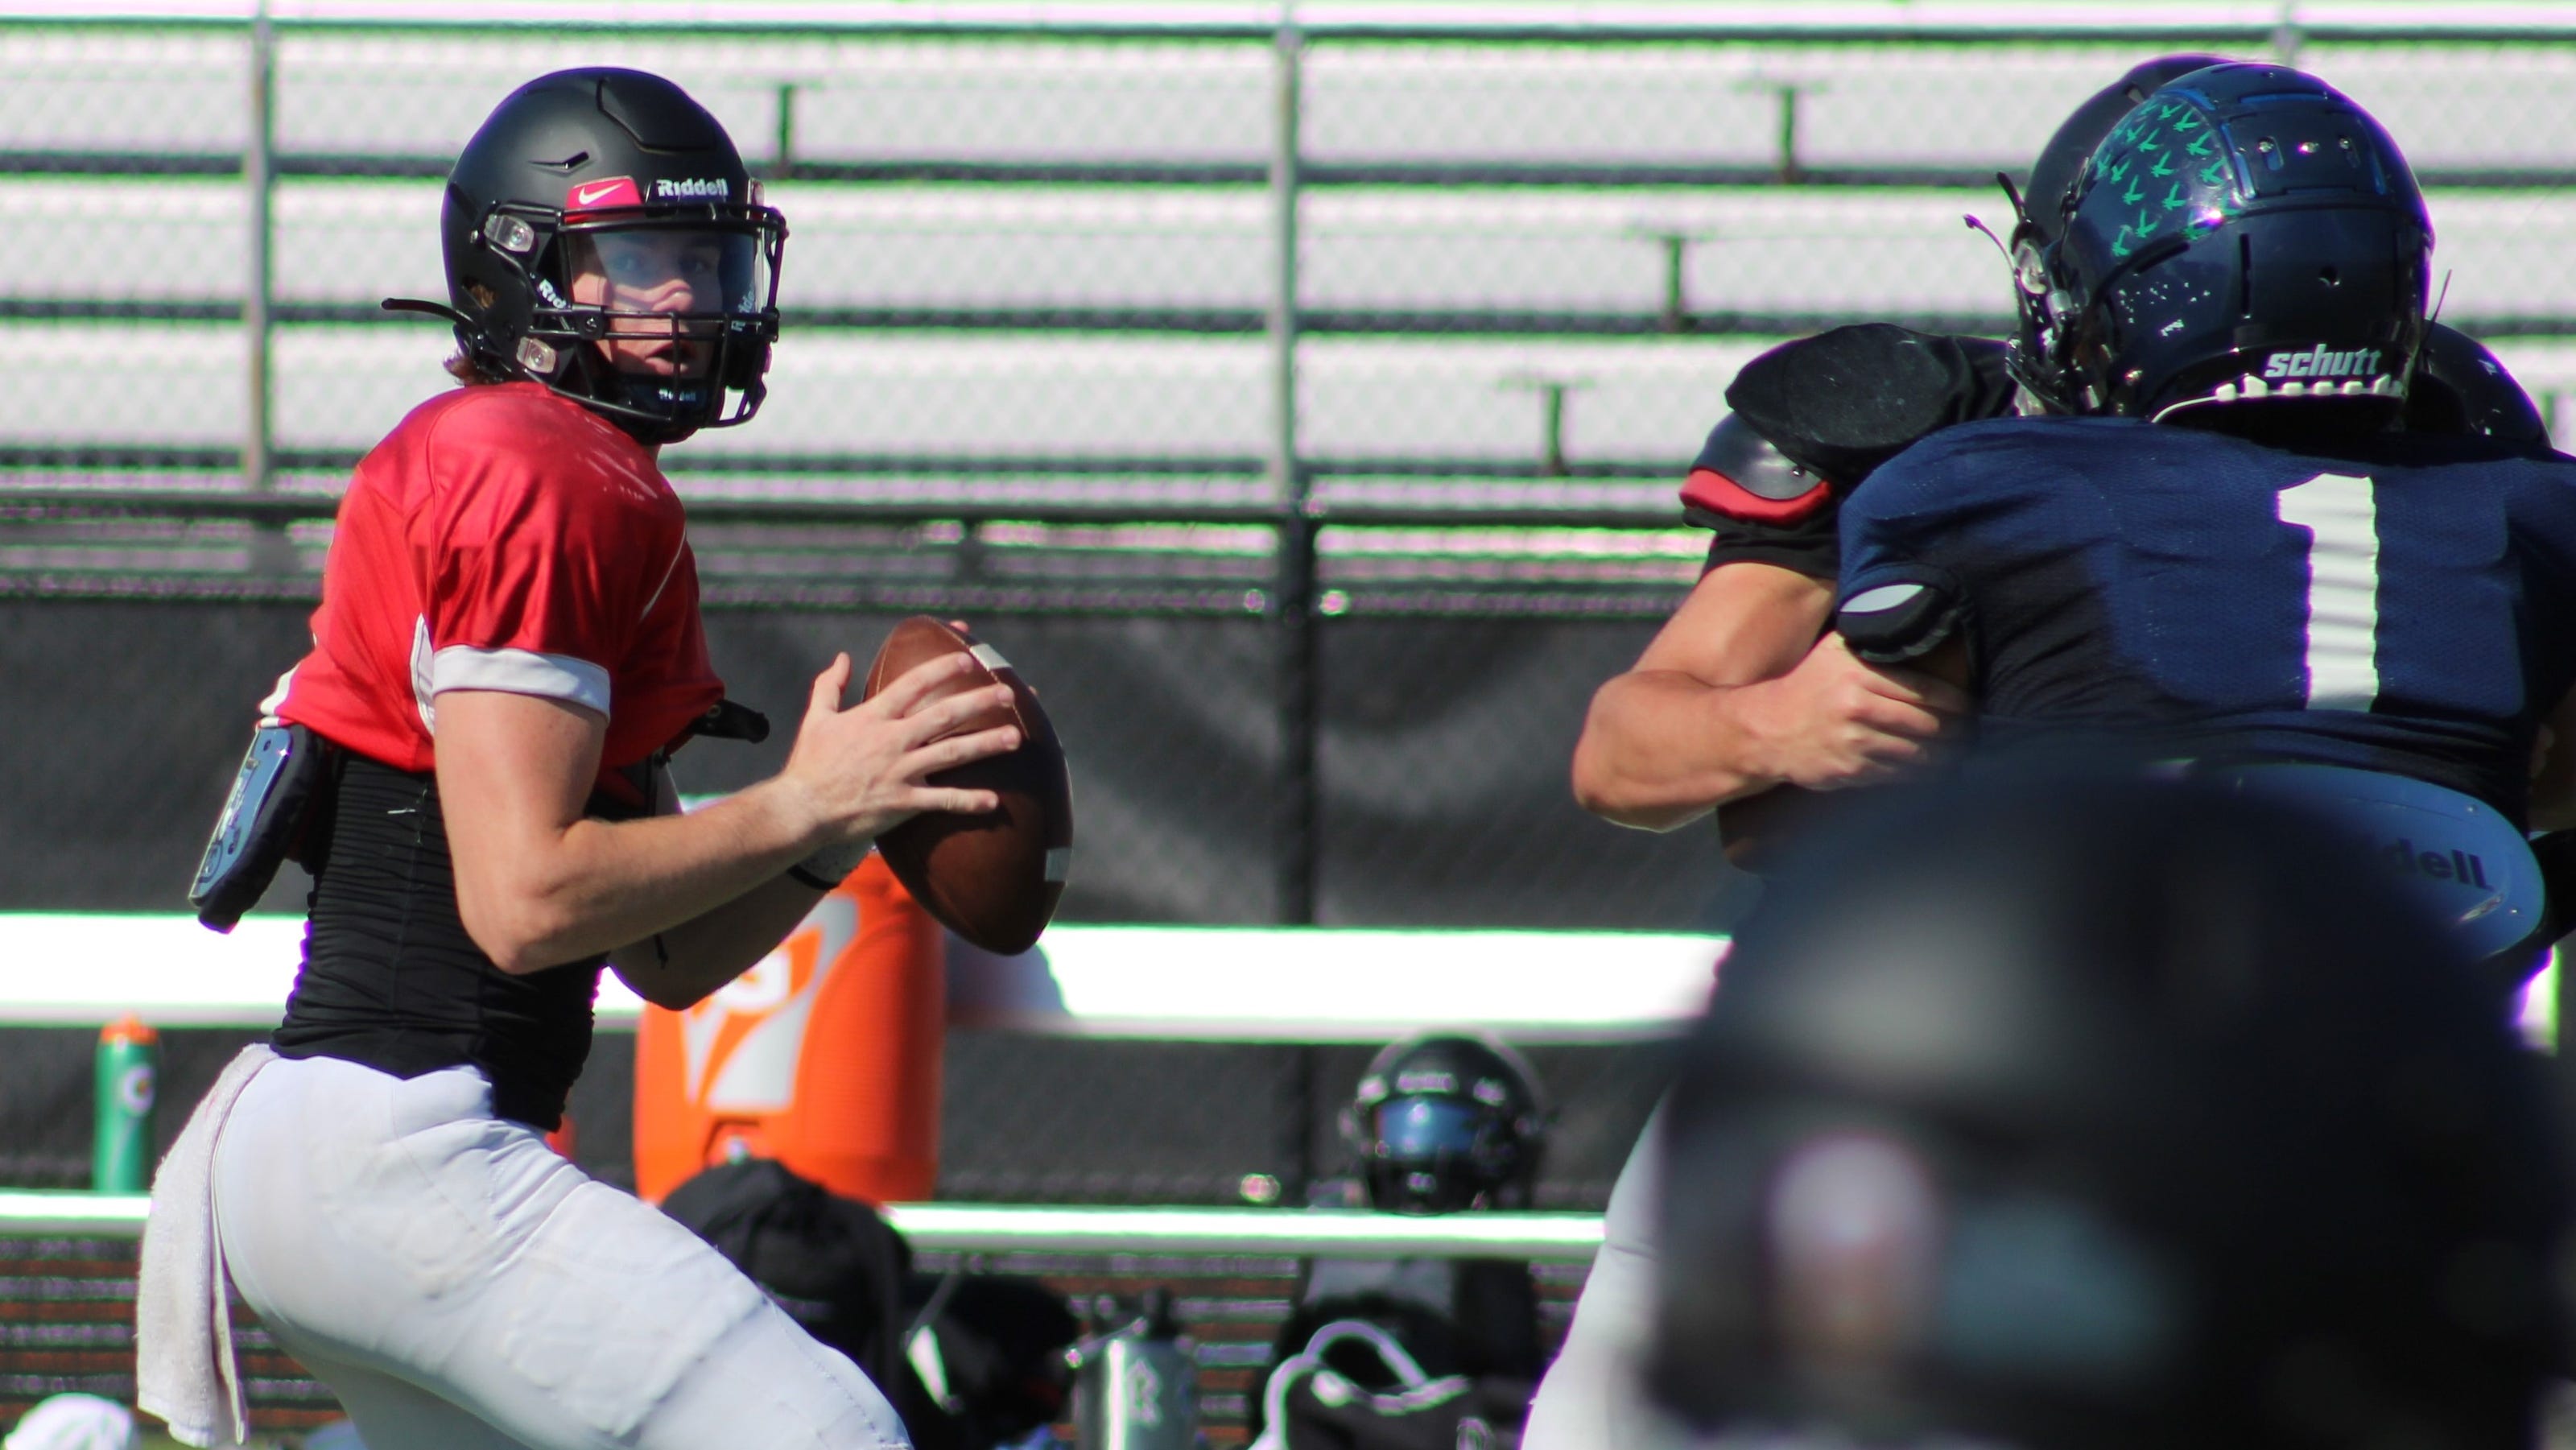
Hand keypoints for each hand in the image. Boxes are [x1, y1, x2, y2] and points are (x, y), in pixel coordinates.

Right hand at [776, 651, 1021, 847]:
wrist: (801, 809)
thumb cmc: (809, 764)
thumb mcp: (816, 718)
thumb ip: (830, 686)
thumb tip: (841, 658)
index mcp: (873, 717)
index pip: (913, 685)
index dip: (942, 670)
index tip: (968, 660)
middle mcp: (891, 740)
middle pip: (943, 715)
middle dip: (978, 703)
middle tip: (1009, 695)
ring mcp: (899, 772)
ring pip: (951, 754)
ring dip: (985, 745)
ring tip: (1014, 737)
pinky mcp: (903, 802)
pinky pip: (942, 801)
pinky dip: (968, 802)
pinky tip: (994, 802)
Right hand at [1738, 632, 1968, 790]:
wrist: (1767, 728)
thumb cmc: (1809, 684)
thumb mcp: (1835, 650)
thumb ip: (1873, 641)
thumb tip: (1921, 627)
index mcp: (1859, 675)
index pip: (1927, 692)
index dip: (1958, 705)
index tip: (1972, 709)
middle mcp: (1857, 709)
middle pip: (1929, 725)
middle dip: (1958, 733)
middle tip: (1972, 735)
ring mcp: (1853, 744)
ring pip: (1918, 755)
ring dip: (1946, 758)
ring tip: (1959, 755)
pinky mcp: (1849, 771)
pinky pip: (1898, 776)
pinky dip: (1920, 776)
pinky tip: (1932, 771)